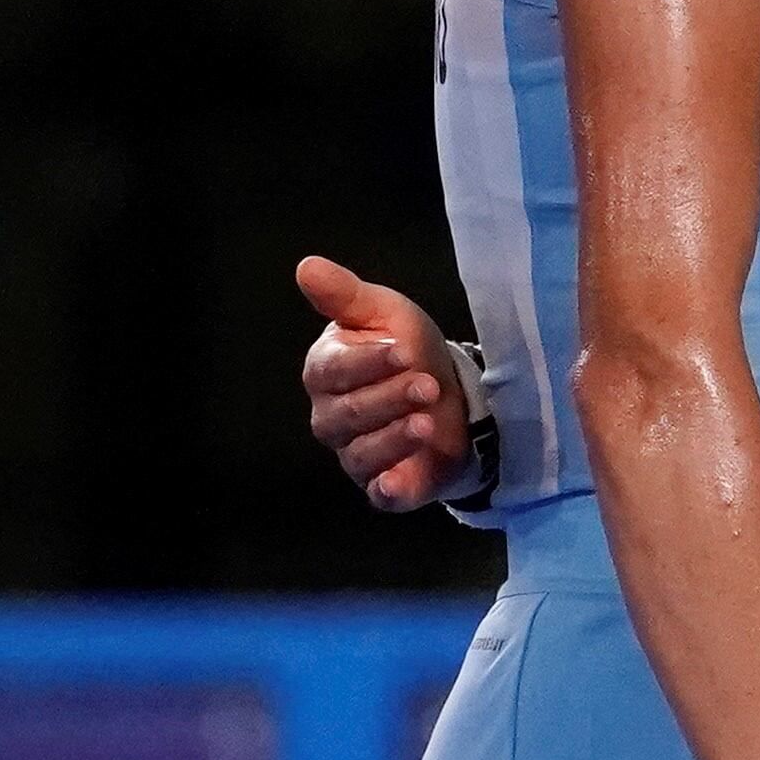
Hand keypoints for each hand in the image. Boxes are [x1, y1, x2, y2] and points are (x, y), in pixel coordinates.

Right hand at [295, 256, 478, 510]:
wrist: (453, 393)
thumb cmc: (408, 349)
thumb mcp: (384, 314)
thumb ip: (345, 296)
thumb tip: (306, 266)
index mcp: (326, 372)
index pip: (335, 370)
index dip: (368, 363)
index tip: (404, 351)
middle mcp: (333, 416)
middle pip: (350, 412)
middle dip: (390, 398)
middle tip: (426, 384)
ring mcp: (356, 453)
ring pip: (363, 452)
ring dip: (395, 438)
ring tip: (426, 421)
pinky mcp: (386, 484)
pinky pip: (380, 492)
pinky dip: (389, 489)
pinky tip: (401, 483)